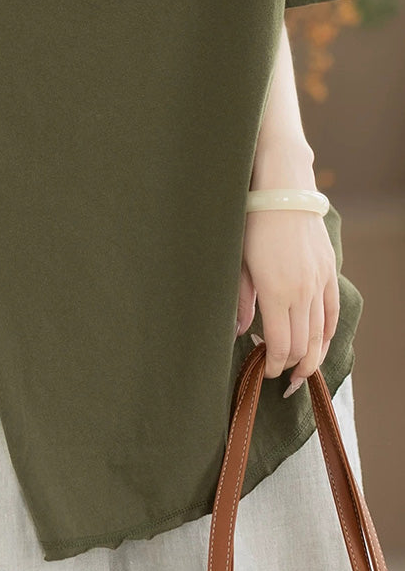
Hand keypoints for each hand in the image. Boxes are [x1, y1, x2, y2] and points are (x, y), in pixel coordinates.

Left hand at [235, 141, 339, 397]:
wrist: (281, 191)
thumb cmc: (251, 224)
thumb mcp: (238, 262)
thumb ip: (240, 300)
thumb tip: (239, 331)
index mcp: (275, 292)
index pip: (279, 344)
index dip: (272, 365)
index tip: (263, 372)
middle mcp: (302, 292)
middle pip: (302, 345)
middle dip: (292, 367)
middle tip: (281, 379)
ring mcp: (319, 282)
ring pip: (320, 333)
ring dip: (312, 356)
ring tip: (301, 370)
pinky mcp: (329, 271)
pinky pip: (332, 311)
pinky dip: (327, 332)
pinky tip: (320, 342)